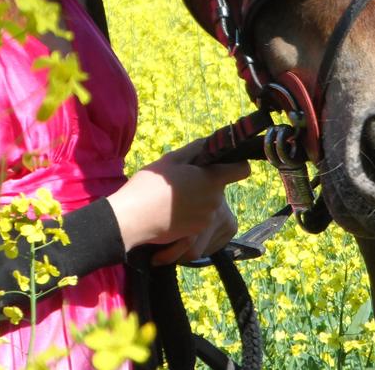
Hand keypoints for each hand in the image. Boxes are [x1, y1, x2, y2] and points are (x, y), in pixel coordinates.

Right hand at [107, 137, 249, 255]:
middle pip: (219, 186)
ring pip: (208, 202)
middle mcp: (215, 201)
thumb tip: (211, 143)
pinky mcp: (195, 232)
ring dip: (196, 197)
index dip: (236, 163)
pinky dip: (189, 213)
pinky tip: (169, 210)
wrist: (132, 219)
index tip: (222, 162)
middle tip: (181, 178)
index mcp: (212, 179)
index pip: (242, 169)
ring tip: (172, 196)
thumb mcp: (172, 159)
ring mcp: (206, 218)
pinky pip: (198, 217)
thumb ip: (197, 149)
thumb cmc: (151, 185)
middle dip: (205, 181)